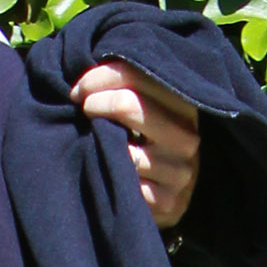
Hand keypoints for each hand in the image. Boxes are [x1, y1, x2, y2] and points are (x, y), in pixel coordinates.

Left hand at [74, 59, 200, 232]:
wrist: (154, 199)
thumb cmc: (135, 143)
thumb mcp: (137, 110)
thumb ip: (123, 86)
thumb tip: (85, 62)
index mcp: (185, 104)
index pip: (143, 75)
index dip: (102, 76)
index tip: (77, 89)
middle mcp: (188, 137)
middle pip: (131, 105)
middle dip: (96, 102)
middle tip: (80, 109)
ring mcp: (182, 173)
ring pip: (129, 152)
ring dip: (100, 146)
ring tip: (91, 143)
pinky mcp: (171, 203)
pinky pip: (131, 187)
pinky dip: (112, 179)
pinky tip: (104, 173)